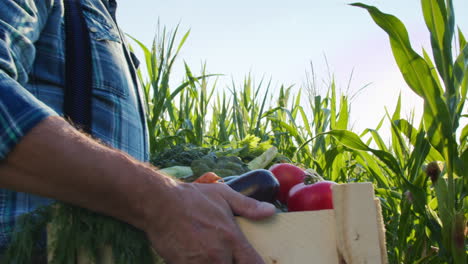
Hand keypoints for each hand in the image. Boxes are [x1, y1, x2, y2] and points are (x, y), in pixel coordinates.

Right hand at [144, 182, 275, 263]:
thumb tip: (270, 211)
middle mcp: (219, 254)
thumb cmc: (192, 198)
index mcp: (232, 238)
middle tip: (228, 256)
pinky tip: (198, 257)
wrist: (159, 203)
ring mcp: (201, 263)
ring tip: (210, 255)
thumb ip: (248, 206)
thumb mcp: (223, 195)